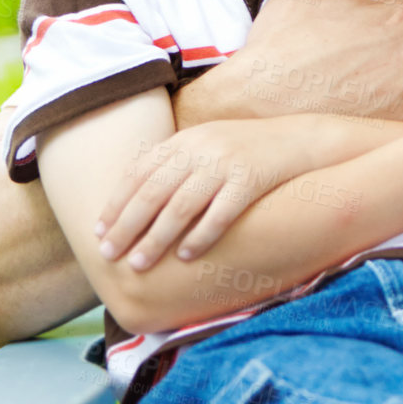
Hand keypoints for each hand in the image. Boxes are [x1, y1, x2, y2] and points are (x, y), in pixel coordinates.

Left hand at [95, 118, 316, 269]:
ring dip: (156, 238)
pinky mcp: (252, 178)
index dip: (116, 203)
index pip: (139, 173)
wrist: (303, 140)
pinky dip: (201, 236)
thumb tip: (138, 199)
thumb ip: (178, 163)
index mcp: (187, 139)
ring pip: (181, 206)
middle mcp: (202, 148)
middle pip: (153, 192)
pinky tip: (187, 257)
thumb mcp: (210, 145)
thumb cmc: (251, 151)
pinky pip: (220, 213)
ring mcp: (227, 163)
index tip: (99, 232)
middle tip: (108, 255)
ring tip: (139, 263)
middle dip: (127, 226)